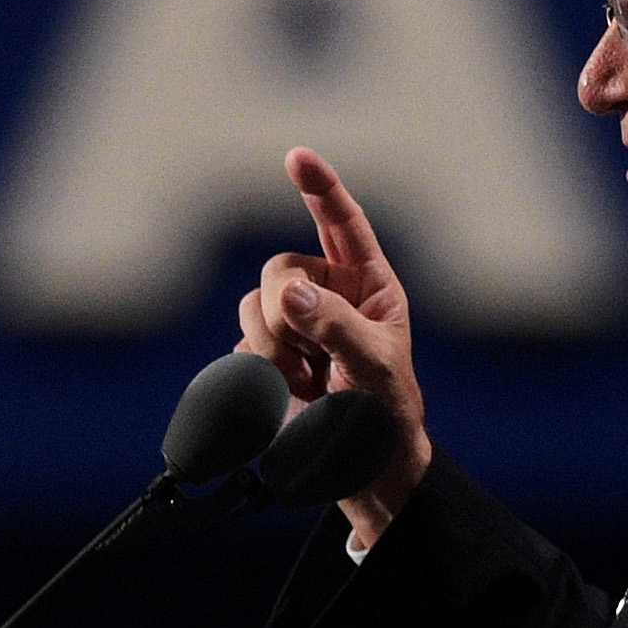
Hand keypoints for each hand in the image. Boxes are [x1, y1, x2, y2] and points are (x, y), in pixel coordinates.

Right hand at [237, 147, 431, 545]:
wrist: (363, 469)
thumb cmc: (387, 414)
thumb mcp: (374, 367)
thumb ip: (336, 326)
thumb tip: (289, 292)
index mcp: (369, 286)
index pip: (343, 225)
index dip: (320, 189)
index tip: (297, 157)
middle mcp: (329, 296)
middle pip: (278, 271)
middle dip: (284, 315)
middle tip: (311, 362)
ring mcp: (295, 326)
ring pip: (253, 308)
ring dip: (273, 351)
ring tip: (309, 385)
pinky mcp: (267, 357)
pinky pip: (240, 346)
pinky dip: (259, 373)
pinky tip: (290, 396)